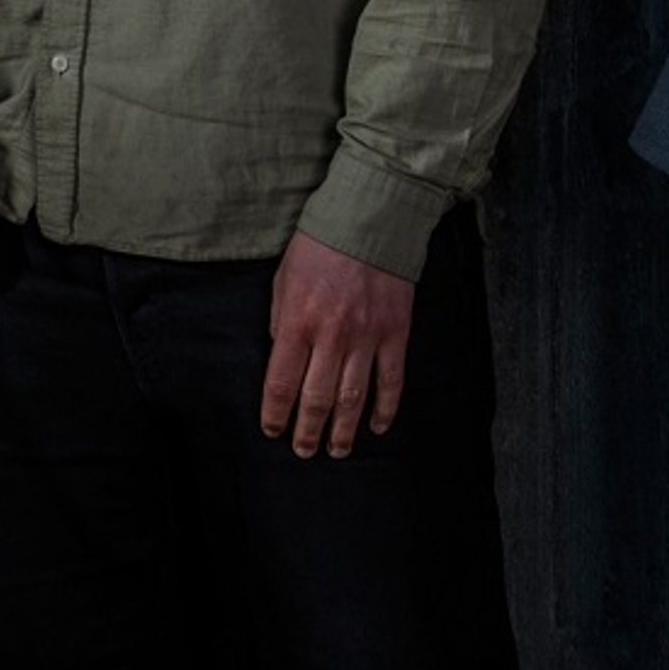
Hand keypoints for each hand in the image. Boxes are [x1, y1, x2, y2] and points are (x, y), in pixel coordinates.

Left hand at [257, 231, 414, 459]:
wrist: (370, 218)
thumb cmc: (319, 245)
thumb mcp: (284, 279)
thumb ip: (281, 320)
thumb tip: (282, 356)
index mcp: (298, 321)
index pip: (281, 383)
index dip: (275, 413)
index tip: (272, 430)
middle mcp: (332, 335)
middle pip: (316, 398)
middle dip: (308, 431)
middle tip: (304, 450)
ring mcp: (367, 336)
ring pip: (353, 398)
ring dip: (343, 430)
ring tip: (336, 450)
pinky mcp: (395, 333)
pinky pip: (391, 381)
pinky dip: (385, 409)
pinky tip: (377, 427)